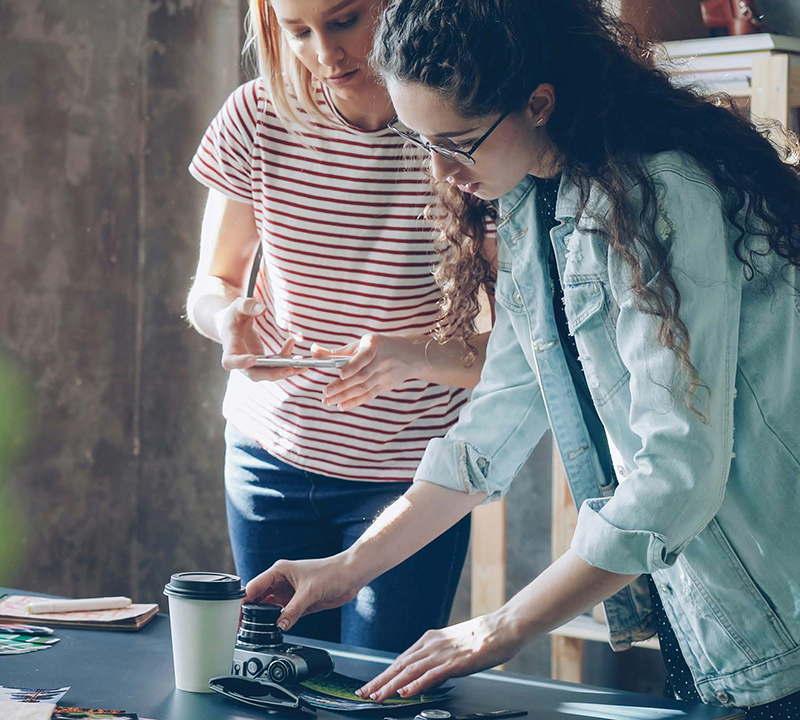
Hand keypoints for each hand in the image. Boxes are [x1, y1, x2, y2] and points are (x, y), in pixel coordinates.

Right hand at [216, 297, 304, 381]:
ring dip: (286, 371)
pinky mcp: (264, 363)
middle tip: (289, 369)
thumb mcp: (237, 305)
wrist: (234, 325)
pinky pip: (276, 367)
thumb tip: (262, 309)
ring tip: (303, 366)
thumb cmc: (234, 315)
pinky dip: (289, 364)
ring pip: (268, 374)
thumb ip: (247, 306)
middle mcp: (241, 361)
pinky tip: (301, 359)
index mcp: (230, 348)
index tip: (253, 359)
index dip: (240, 363)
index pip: (230, 361)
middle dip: (272, 373)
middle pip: (254, 374)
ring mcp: (253, 365)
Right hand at [244, 554, 364, 630]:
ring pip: (269, 608)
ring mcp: (289, 593)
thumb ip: (292, 610)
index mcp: (279, 571)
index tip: (234, 615)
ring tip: (254, 631)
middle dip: (249, 612)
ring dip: (263, 618)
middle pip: (258, 598)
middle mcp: (281, 582)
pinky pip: (283, 615)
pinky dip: (277, 622)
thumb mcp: (309, 592)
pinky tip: (273, 630)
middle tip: (241, 627)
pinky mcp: (299, 603)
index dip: (243, 601)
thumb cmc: (331, 572)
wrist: (351, 576)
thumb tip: (279, 625)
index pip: (254, 587)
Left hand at [314, 334, 422, 410]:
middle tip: (326, 393)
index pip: (363, 358)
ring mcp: (385, 375)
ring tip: (328, 401)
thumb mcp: (361, 344)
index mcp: (374, 345)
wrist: (409, 355)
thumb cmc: (378, 347)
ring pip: (364, 388)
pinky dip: (355, 402)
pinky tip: (342, 406)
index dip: (352, 367)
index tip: (340, 374)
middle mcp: (382, 360)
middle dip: (342, 386)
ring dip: (345, 396)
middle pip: (361, 376)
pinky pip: (369, 395)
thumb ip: (337, 351)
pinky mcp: (385, 386)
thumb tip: (313, 351)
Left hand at [356, 611, 523, 701]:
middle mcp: (432, 644)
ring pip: (410, 671)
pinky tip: (405, 692)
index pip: (401, 660)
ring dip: (391, 685)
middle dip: (380, 681)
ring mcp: (442, 653)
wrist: (503, 627)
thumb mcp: (453, 645)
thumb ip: (438, 658)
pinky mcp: (454, 662)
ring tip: (377, 696)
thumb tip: (426, 674)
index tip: (372, 685)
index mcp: (430, 639)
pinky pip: (430, 675)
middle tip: (364, 693)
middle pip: (400, 665)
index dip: (385, 674)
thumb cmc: (483, 636)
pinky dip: (415, 684)